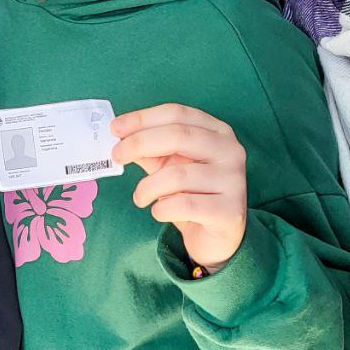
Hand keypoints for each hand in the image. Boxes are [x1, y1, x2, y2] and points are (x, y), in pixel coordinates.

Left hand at [111, 104, 246, 271]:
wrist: (216, 236)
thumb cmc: (191, 194)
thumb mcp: (169, 165)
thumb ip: (149, 149)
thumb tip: (119, 135)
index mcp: (217, 131)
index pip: (177, 113)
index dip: (143, 118)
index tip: (115, 128)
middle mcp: (230, 150)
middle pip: (179, 135)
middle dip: (139, 143)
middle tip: (117, 156)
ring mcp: (234, 180)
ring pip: (178, 175)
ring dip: (147, 187)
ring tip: (140, 197)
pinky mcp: (229, 211)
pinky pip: (185, 205)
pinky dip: (162, 209)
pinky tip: (159, 211)